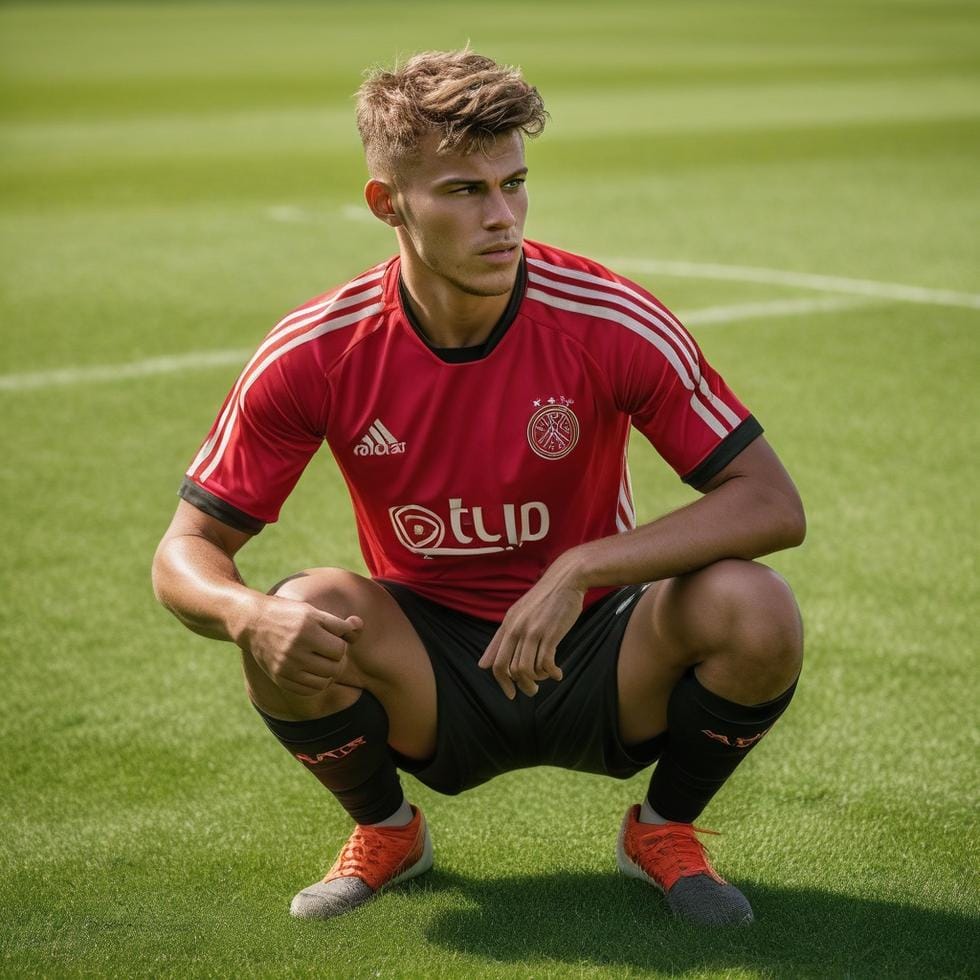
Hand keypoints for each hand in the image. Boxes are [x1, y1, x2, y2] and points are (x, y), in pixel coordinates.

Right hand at [238, 593, 362, 696]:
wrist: (254, 623)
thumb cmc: (290, 615)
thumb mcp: (315, 613)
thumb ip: (340, 624)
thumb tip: (360, 627)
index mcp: (306, 629)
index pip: (340, 648)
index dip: (341, 643)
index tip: (332, 637)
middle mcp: (295, 649)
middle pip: (335, 667)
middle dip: (337, 659)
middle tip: (329, 651)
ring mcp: (286, 666)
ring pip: (325, 681)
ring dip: (330, 672)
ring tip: (323, 662)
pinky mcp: (279, 678)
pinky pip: (310, 691)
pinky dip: (318, 684)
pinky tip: (314, 672)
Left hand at [478, 570, 584, 698]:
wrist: (566, 579)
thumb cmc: (544, 598)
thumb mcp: (518, 614)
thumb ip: (501, 638)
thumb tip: (482, 665)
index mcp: (507, 625)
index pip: (496, 662)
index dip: (501, 682)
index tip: (511, 694)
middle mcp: (516, 629)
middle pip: (508, 669)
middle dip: (520, 686)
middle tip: (532, 691)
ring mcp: (533, 631)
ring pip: (526, 669)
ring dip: (537, 680)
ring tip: (546, 678)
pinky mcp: (550, 633)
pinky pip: (545, 663)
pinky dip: (551, 673)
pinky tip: (557, 673)